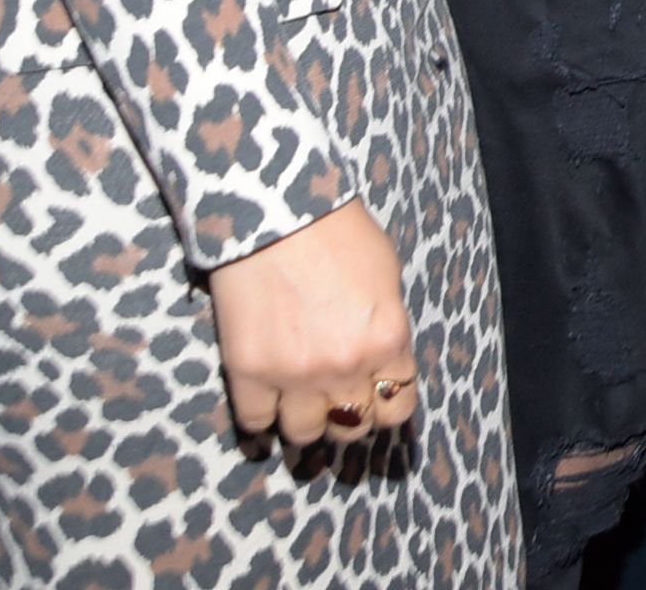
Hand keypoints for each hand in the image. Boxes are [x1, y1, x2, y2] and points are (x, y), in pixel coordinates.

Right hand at [210, 202, 415, 448]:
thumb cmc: (338, 233)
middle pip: (352, 426)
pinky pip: (255, 421)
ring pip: (305, 433)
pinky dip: (261, 415)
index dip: (384, 403)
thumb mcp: (386, 278)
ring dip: (304, 418)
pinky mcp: (248, 371)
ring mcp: (294, 373)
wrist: (278, 213)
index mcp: (387, 339)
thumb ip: (386, 328)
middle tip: (334, 395)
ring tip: (298, 397)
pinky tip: (264, 399)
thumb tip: (382, 363)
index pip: (397, 407)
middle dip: (346, 413)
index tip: (372, 395)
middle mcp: (345, 366)